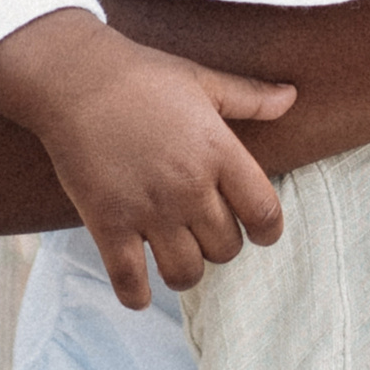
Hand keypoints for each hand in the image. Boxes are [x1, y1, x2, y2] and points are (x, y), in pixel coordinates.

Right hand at [0, 10, 291, 307]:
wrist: (77, 79)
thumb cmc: (144, 75)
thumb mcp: (203, 80)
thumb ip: (250, 97)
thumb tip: (292, 97)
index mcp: (218, 150)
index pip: (263, 212)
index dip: (269, 230)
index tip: (261, 231)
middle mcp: (189, 186)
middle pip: (226, 249)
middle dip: (223, 245)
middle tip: (208, 232)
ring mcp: (148, 210)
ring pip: (186, 273)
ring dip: (186, 270)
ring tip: (179, 254)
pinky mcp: (108, 225)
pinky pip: (130, 283)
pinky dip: (138, 294)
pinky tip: (141, 287)